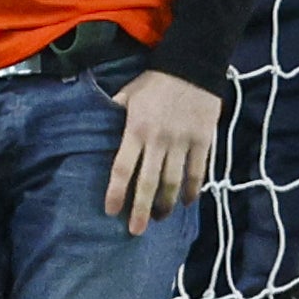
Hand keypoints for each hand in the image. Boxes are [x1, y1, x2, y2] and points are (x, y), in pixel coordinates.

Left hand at [102, 69, 224, 236]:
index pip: (123, 167)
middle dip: (141, 209)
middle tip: (136, 231)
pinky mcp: (204, 141)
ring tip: (160, 218)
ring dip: (167, 204)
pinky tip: (187, 202)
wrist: (193, 67)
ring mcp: (183, 142)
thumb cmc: (155, 82)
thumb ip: (114, 113)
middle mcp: (158, 140)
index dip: (117, 192)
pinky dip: (193, 190)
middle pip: (149, 182)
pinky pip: (198, 172)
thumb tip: (94, 127)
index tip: (112, 211)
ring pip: (174, 181)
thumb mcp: (128, 94)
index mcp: (136, 129)